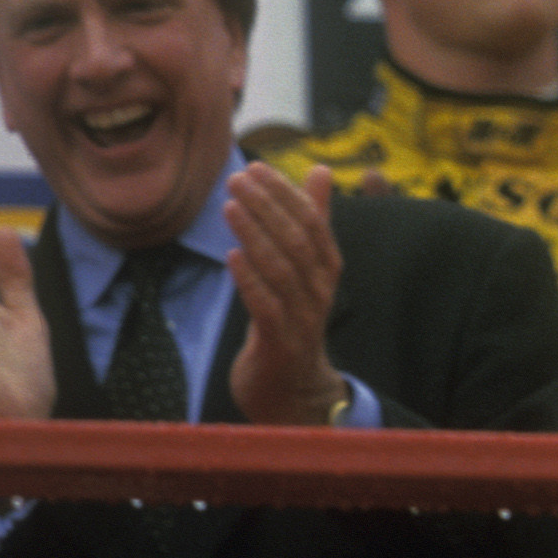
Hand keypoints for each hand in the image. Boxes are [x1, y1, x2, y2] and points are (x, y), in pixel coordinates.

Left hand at [225, 162, 350, 426]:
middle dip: (266, 205)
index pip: (311, 220)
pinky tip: (231, 255)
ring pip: (281, 268)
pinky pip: (266, 306)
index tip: (255, 168)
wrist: (292, 389)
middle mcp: (321, 289)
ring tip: (229, 207)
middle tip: (235, 179)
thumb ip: (315, 219)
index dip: (285, 192)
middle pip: (296, 239)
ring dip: (254, 234)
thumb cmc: (294, 317)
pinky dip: (250, 279)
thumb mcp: (306, 267)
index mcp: (328, 266)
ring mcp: (303, 317)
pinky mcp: (281, 343)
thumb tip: (321, 169)